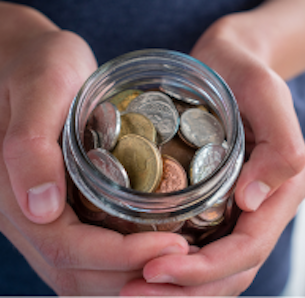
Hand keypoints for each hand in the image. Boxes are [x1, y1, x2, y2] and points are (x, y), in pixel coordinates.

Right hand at [0, 4, 188, 294]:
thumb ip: (31, 143)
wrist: (28, 66)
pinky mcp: (63, 218)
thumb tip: (41, 207)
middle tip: (191, 257)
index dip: (124, 255)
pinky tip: (161, 249)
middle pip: (82, 275)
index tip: (175, 244)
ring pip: (87, 277)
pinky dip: (127, 265)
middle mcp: (30, 222)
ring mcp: (46, 224)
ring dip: (136, 276)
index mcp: (17, 197)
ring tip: (183, 259)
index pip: (71, 250)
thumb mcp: (41, 88)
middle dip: (139, 272)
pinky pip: (91, 260)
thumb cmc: (37, 66)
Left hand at [119, 16, 304, 295]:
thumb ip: (279, 149)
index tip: (154, 270)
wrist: (231, 63)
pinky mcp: (221, 205)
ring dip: (179, 290)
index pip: (248, 247)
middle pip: (232, 270)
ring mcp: (244, 210)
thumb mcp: (266, 94)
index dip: (205, 269)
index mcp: (285, 189)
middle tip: (132, 292)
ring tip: (132, 291)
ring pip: (219, 271)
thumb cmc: (247, 73)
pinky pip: (204, 249)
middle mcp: (267, 207)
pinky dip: (177, 269)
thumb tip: (252, 202)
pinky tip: (143, 269)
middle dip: (186, 290)